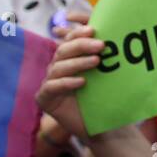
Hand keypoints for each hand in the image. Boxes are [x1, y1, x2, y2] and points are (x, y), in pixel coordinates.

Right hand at [37, 17, 101, 141]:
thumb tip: (112, 34)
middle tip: (101, 45)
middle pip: (63, 51)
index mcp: (69, 59)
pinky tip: (82, 82)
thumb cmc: (106, 98)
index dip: (77, 33)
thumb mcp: (107, 74)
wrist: (103, 126)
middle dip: (81, 45)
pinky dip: (66, 83)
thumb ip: (105, 56)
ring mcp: (49, 83)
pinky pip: (52, 87)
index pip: (69, 40)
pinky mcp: (44, 98)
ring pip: (58, 67)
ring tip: (97, 61)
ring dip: (78, 62)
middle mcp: (56, 68)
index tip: (94, 29)